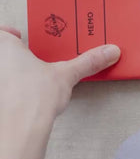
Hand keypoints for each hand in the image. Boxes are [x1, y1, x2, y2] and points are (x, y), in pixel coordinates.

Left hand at [0, 26, 119, 158]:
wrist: (21, 127)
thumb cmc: (32, 97)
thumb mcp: (67, 74)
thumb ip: (88, 62)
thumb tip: (109, 52)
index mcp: (5, 47)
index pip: (0, 31)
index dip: (7, 32)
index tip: (17, 35)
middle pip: (1, 52)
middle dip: (10, 53)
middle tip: (25, 54)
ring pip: (2, 71)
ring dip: (10, 72)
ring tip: (27, 76)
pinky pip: (4, 88)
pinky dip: (10, 90)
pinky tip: (23, 97)